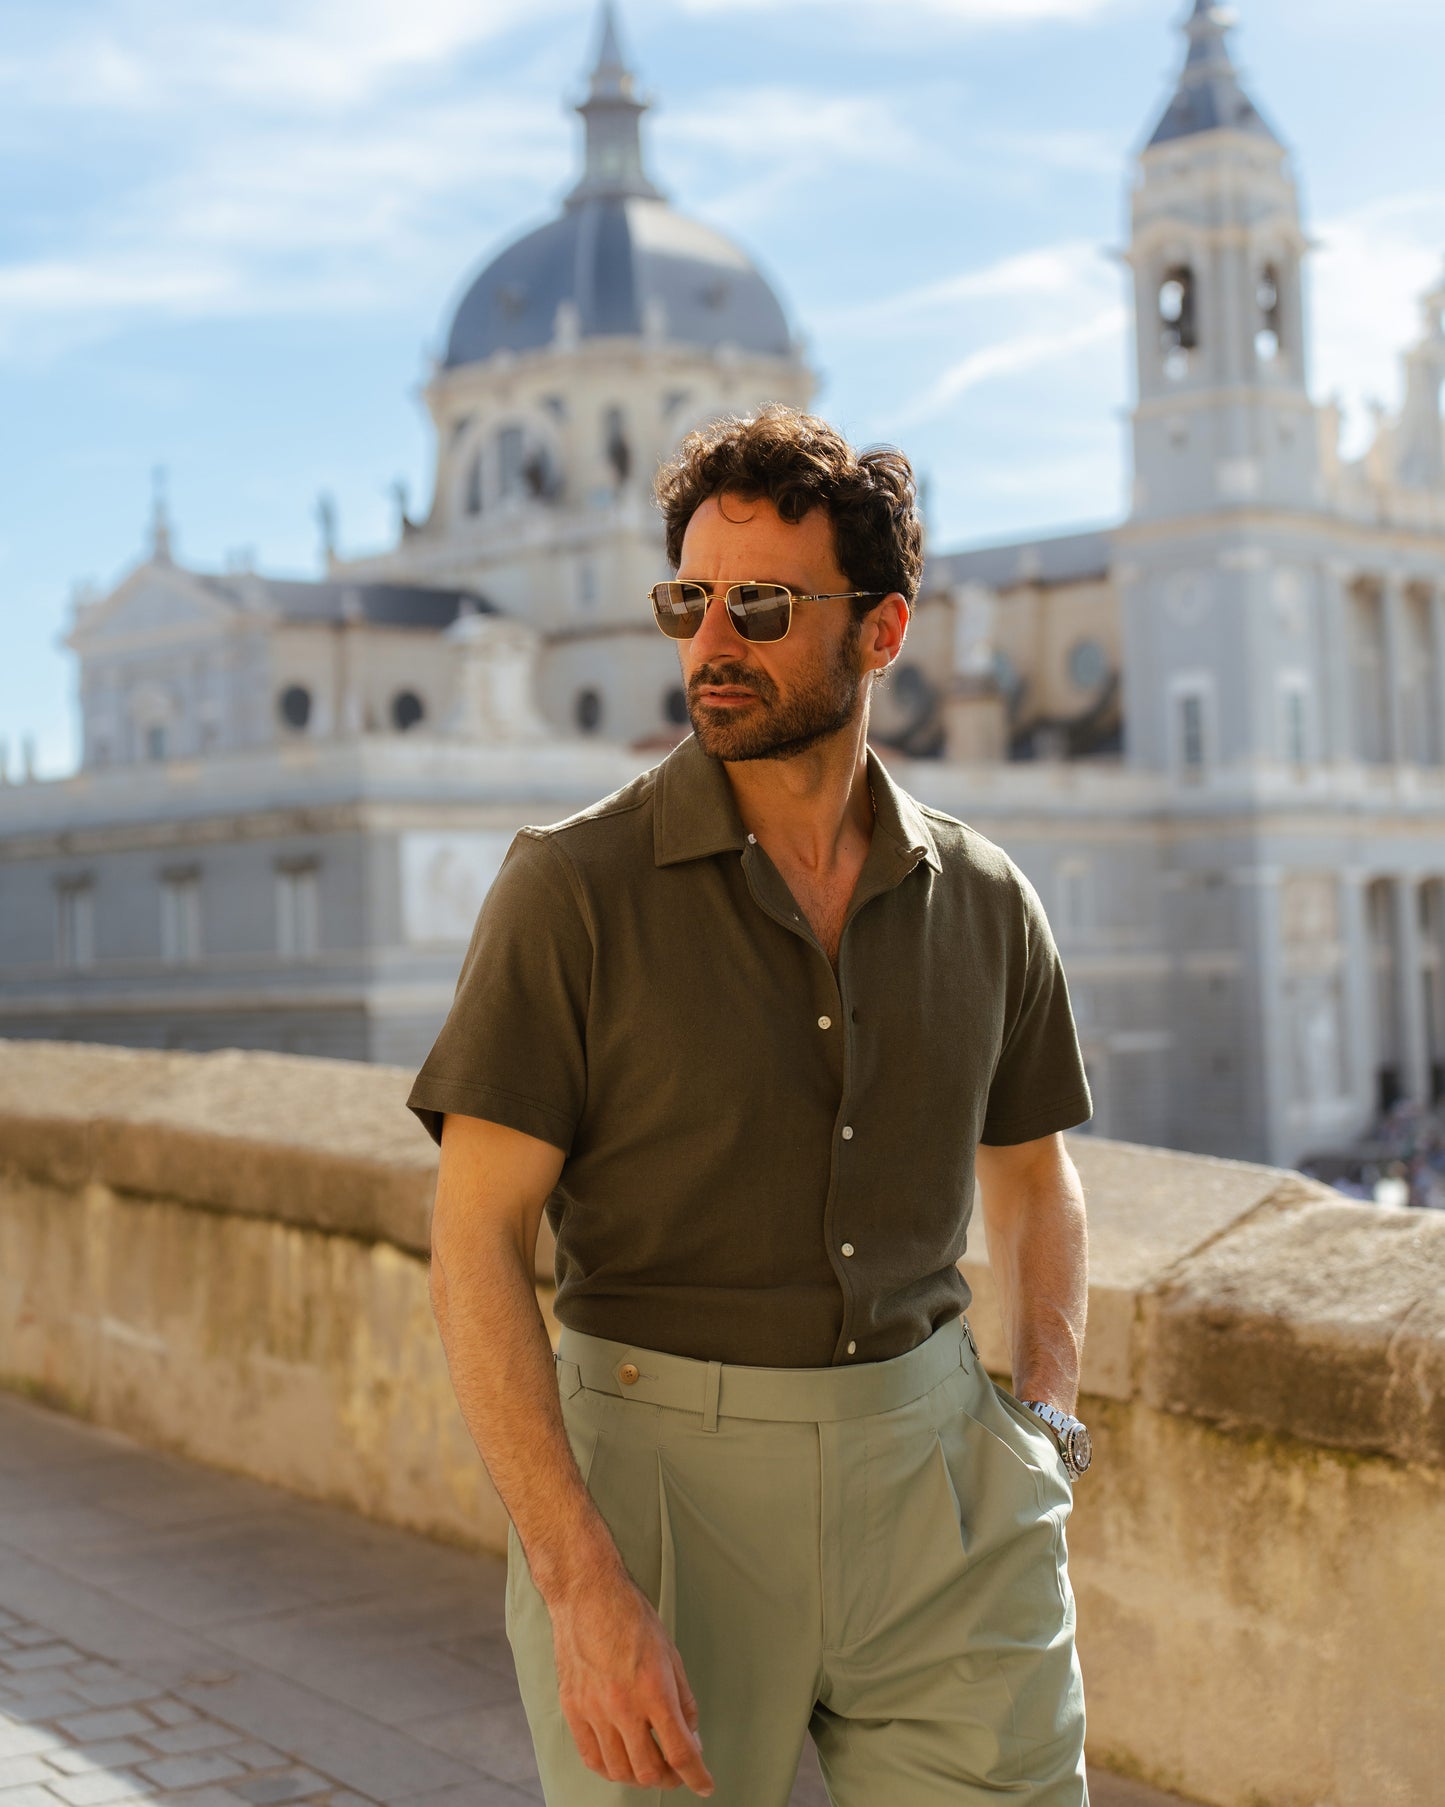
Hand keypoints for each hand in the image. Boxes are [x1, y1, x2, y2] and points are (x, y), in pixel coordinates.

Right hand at [548, 1563, 715, 1795]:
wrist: (587, 1594)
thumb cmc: (631, 1616)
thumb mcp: (671, 1654)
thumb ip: (683, 1700)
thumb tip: (690, 1735)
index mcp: (654, 1690)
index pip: (680, 1752)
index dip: (696, 1776)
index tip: (705, 1785)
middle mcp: (623, 1706)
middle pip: (649, 1770)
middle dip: (670, 1778)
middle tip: (677, 1771)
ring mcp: (594, 1710)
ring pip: (619, 1770)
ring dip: (640, 1776)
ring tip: (650, 1765)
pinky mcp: (572, 1709)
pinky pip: (591, 1757)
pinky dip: (610, 1768)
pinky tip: (621, 1759)